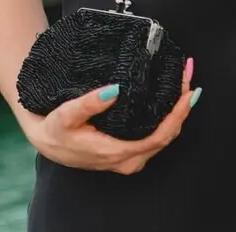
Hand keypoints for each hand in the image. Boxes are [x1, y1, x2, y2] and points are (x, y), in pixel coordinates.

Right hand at [20, 58, 197, 174]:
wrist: (46, 142)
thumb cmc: (55, 130)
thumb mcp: (65, 115)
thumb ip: (89, 104)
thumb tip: (114, 91)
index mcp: (118, 153)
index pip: (160, 136)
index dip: (178, 114)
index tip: (189, 91)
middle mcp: (129, 160)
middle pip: (167, 135)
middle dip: (182, 107)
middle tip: (188, 75)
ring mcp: (130, 159)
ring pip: (164, 136)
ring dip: (176, 111)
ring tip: (182, 82)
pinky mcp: (128, 153)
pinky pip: (155, 137)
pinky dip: (166, 117)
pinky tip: (169, 99)